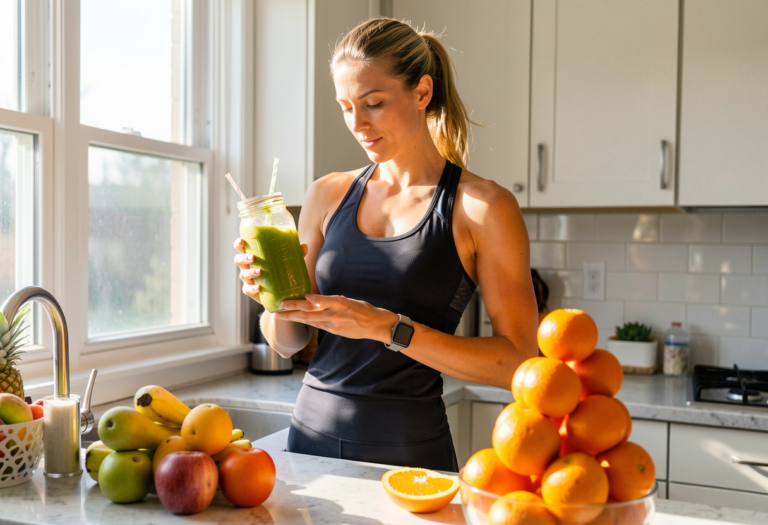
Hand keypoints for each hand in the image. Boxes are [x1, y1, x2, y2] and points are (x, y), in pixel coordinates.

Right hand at [233, 238, 308, 302]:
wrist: (279, 295)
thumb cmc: (280, 273)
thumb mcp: (287, 263)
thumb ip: (295, 255)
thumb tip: (304, 246)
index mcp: (253, 256)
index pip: (242, 248)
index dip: (239, 244)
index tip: (241, 241)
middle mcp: (248, 267)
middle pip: (238, 260)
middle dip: (243, 258)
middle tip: (253, 257)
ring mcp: (248, 280)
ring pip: (243, 274)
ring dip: (250, 272)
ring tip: (260, 271)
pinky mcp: (251, 291)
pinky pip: (248, 289)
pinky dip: (252, 288)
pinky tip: (258, 287)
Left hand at [274, 294, 398, 343]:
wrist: (375, 325)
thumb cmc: (364, 309)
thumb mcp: (348, 300)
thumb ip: (331, 300)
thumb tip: (314, 299)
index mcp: (339, 302)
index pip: (318, 301)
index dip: (304, 300)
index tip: (292, 298)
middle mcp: (333, 314)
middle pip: (308, 312)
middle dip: (291, 311)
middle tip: (277, 310)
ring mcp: (332, 324)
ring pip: (309, 321)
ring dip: (294, 318)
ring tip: (281, 316)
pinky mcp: (333, 331)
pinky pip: (316, 325)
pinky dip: (306, 322)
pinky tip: (297, 320)